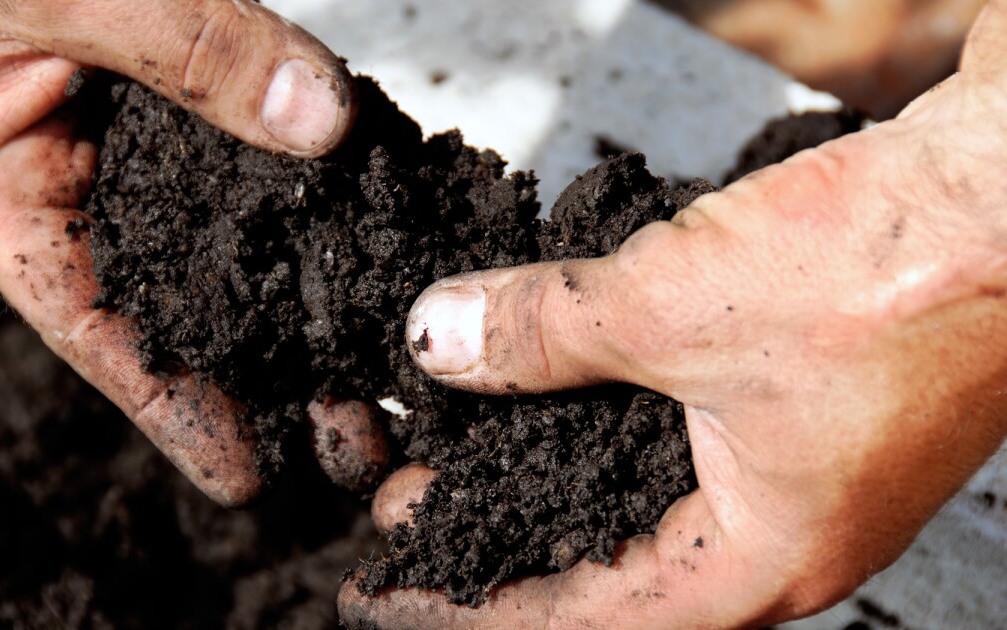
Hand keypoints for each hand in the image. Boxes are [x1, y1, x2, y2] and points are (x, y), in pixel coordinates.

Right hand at [0, 0, 383, 505]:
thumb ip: (187, 47)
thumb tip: (320, 121)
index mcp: (5, 185)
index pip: (89, 324)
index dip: (167, 406)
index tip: (244, 474)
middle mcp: (84, 181)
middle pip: (179, 304)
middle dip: (263, 377)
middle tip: (351, 440)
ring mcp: (151, 144)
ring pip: (235, 245)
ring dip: (306, 308)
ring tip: (381, 375)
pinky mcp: (207, 97)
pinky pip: (271, 159)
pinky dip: (323, 207)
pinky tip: (380, 251)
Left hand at [340, 3, 1006, 626]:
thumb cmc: (899, 272)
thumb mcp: (673, 307)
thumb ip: (542, 332)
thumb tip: (441, 340)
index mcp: (761, 558)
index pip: (579, 619)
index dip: (471, 605)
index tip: (394, 589)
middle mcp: (782, 530)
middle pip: (607, 559)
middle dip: (501, 528)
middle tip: (416, 502)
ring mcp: (800, 465)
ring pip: (639, 488)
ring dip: (548, 461)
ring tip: (466, 438)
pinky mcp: (805, 397)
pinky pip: (677, 425)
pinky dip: (605, 408)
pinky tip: (559, 375)